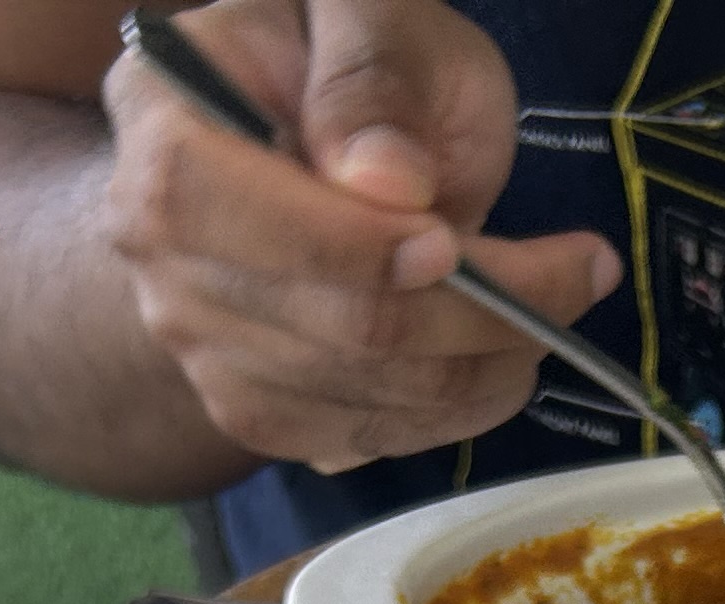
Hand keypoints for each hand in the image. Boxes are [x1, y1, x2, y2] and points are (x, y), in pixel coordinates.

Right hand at [104, 0, 621, 471]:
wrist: (320, 133)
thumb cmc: (354, 56)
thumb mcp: (373, 13)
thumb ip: (373, 75)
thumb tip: (389, 184)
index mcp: (160, 116)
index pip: (220, 209)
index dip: (348, 247)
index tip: (456, 244)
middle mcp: (150, 242)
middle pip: (318, 324)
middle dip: (468, 318)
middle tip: (574, 278)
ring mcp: (193, 333)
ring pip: (347, 397)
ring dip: (474, 376)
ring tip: (552, 320)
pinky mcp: (249, 402)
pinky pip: (348, 440)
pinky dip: (440, 419)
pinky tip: (492, 368)